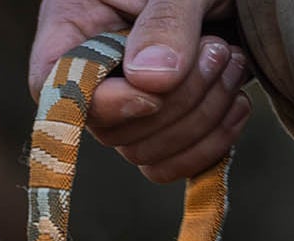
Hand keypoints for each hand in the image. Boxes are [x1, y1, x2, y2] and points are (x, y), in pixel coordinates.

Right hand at [29, 0, 252, 182]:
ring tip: (232, 61)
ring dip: (202, 117)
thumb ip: (165, 20)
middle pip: (110, 130)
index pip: (56, 86)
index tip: (156, 87)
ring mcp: (127, 107)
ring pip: (143, 153)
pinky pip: (169, 166)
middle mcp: (94, 76)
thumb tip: (151, 83)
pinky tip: (237, 104)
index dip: (103, 100)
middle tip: (218, 50)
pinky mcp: (162, 127)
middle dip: (176, 101)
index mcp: (75, 28)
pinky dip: (210, 145)